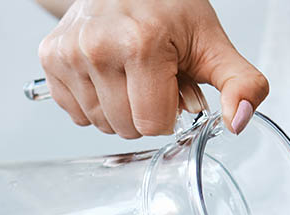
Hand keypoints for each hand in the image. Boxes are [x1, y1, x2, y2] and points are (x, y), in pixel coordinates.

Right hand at [37, 0, 267, 137]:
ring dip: (118, 108)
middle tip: (150, 77)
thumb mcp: (212, 43)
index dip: (168, 111)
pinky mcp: (50, 57)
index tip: (170, 83)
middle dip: (143, 111)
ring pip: (99, 124)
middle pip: (125, 128)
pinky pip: (75, 112)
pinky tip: (105, 74)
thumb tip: (238, 121)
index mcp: (142, 44)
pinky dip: (92, 101)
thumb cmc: (168, 8)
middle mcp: (98, 47)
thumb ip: (240, 84)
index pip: (152, 124)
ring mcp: (69, 53)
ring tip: (128, 73)